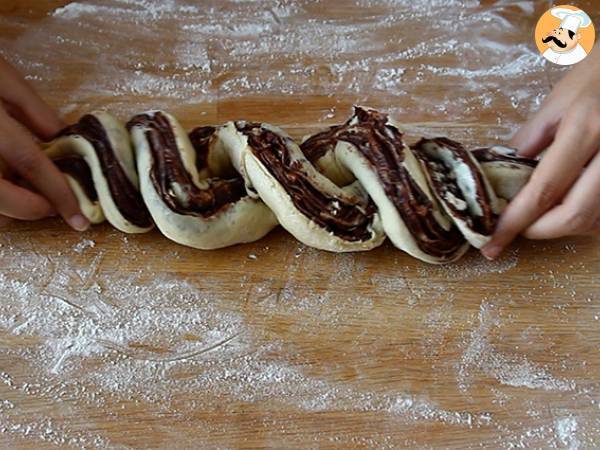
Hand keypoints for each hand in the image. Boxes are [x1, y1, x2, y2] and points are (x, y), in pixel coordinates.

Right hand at [0, 56, 87, 229]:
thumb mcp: (0, 76)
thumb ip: (32, 110)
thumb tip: (62, 139)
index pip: (29, 162)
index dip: (58, 194)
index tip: (79, 219)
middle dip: (29, 208)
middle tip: (49, 203)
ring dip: (5, 208)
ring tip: (23, 189)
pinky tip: (4, 181)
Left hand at [482, 47, 599, 258]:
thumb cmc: (596, 75)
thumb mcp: (555, 104)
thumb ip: (527, 143)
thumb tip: (498, 177)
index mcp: (586, 129)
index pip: (544, 190)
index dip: (515, 222)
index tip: (492, 242)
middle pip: (575, 215)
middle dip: (539, 230)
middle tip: (516, 227)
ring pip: (595, 220)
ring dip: (561, 226)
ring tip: (538, 215)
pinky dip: (584, 218)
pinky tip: (567, 206)